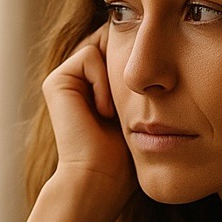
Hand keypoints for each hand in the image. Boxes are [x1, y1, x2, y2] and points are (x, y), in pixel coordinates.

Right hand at [40, 21, 137, 218]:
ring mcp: (66, 79)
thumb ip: (145, 83)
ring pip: (105, 47)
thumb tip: (163, 53)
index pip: (126, 49)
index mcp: (97, 85)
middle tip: (130, 105)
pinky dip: (103, 83)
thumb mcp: (143, 113)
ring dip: (117, 80)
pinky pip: (90, 55)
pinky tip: (102, 112)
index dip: (141, 62)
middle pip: (115, 42)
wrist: (100, 178)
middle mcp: (80, 79)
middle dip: (129, 65)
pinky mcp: (57, 80)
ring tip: (113, 115)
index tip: (146, 98)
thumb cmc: (126, 156)